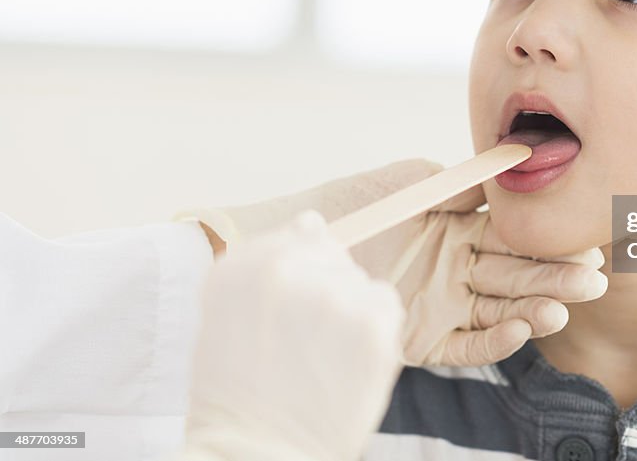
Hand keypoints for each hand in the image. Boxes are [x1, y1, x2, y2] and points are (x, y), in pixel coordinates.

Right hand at [176, 211, 402, 460]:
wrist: (256, 454)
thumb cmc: (239, 395)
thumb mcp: (226, 317)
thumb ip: (267, 262)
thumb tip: (314, 221)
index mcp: (242, 266)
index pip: (302, 234)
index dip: (305, 273)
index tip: (294, 311)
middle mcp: (285, 269)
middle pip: (335, 256)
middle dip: (328, 291)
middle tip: (306, 344)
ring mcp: (332, 292)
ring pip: (360, 283)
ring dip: (352, 313)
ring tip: (324, 360)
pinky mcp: (372, 320)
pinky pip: (386, 304)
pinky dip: (377, 331)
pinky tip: (349, 363)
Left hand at [179, 159, 607, 366]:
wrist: (294, 250)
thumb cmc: (348, 205)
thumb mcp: (405, 184)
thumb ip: (455, 185)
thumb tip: (504, 177)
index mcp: (460, 229)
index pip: (517, 236)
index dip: (550, 240)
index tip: (585, 240)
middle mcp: (459, 268)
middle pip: (517, 274)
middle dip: (556, 277)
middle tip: (594, 279)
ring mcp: (443, 304)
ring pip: (500, 310)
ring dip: (535, 309)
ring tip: (563, 307)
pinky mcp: (423, 338)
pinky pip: (466, 343)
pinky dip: (494, 339)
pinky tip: (520, 329)